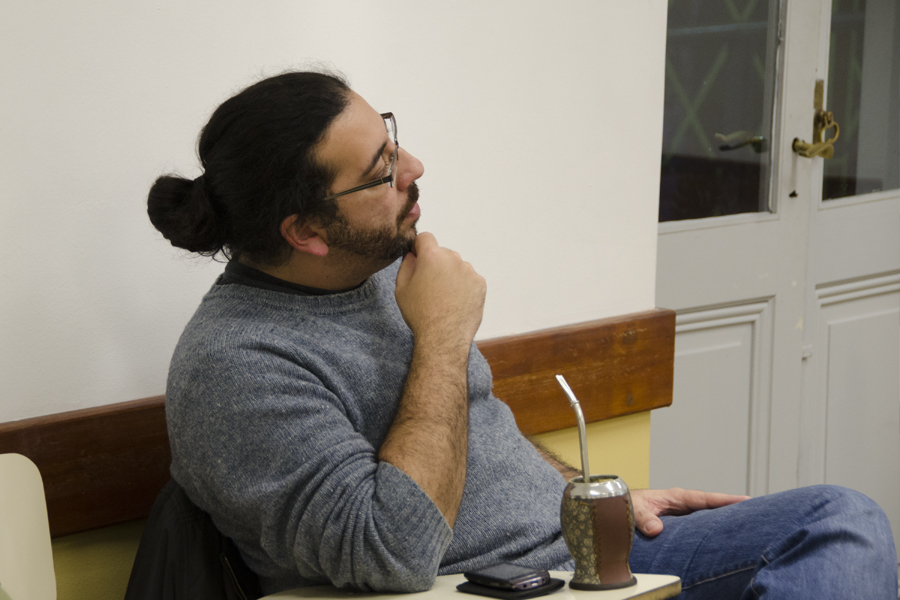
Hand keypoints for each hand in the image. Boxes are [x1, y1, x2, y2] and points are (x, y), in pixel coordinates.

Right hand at [395, 232, 485, 346]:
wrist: (444, 336)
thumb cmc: (420, 314)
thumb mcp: (401, 288)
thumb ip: (406, 265)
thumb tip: (413, 255)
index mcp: (432, 256)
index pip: (425, 237)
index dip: (419, 247)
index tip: (418, 260)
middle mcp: (453, 258)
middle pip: (442, 253)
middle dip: (436, 264)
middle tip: (429, 287)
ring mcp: (469, 270)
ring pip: (456, 266)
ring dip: (450, 275)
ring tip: (444, 298)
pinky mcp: (480, 283)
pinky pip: (468, 279)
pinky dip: (463, 286)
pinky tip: (455, 302)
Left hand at [631, 488, 749, 536]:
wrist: (620, 506)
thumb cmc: (628, 504)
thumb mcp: (633, 510)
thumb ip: (644, 518)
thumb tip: (656, 529)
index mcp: (676, 497)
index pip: (705, 498)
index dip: (725, 500)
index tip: (745, 500)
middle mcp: (684, 504)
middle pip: (714, 505)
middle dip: (734, 508)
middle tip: (760, 511)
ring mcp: (685, 513)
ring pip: (710, 515)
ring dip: (727, 518)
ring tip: (751, 523)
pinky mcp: (683, 523)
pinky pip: (702, 524)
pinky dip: (715, 527)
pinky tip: (727, 534)